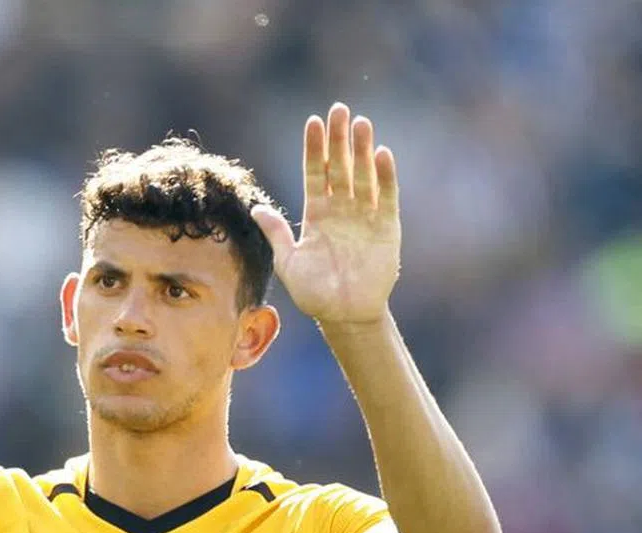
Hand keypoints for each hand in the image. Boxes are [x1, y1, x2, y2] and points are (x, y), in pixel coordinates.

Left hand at [253, 103, 400, 325]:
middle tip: (339, 109)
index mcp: (316, 214)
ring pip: (363, 176)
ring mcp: (364, 216)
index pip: (315, 173)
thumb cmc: (314, 292)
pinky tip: (382, 154)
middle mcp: (341, 210)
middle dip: (339, 139)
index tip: (313, 122)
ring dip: (362, 150)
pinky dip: (385, 177)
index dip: (314, 149)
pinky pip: (386, 197)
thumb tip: (254, 208)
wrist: (344, 315)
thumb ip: (275, 233)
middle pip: (340, 167)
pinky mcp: (386, 228)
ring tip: (361, 122)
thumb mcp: (288, 262)